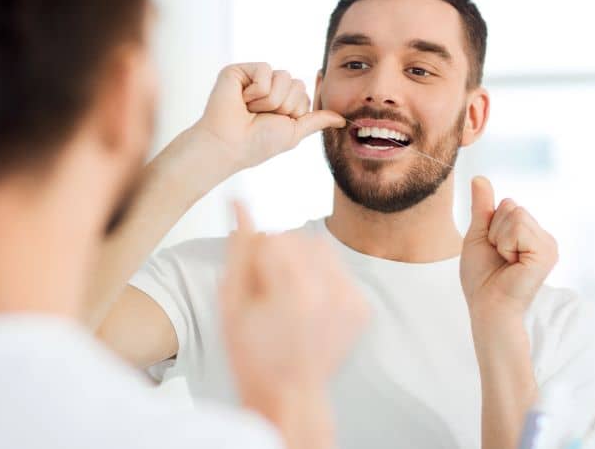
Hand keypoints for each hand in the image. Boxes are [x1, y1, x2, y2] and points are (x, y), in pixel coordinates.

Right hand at [192, 63, 344, 172]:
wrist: (229, 144)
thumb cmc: (258, 143)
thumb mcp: (294, 132)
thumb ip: (316, 120)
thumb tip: (341, 119)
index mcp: (281, 101)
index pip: (304, 93)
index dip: (295, 109)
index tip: (279, 120)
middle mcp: (268, 87)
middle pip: (297, 83)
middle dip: (283, 105)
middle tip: (260, 117)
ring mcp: (253, 78)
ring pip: (283, 76)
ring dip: (269, 101)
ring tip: (250, 110)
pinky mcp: (240, 70)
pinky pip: (265, 70)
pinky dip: (256, 90)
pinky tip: (242, 100)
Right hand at [220, 203, 367, 446]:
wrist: (289, 395)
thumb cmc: (252, 353)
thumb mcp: (232, 301)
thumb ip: (238, 247)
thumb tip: (238, 200)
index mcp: (295, 288)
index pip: (271, 239)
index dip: (254, 260)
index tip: (253, 289)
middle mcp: (330, 289)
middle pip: (297, 238)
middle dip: (279, 256)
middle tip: (269, 295)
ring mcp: (351, 298)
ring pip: (320, 248)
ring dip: (301, 261)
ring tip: (288, 297)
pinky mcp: (362, 306)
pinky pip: (338, 269)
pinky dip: (322, 278)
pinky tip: (308, 307)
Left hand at [459, 177, 557, 319]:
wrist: (487, 305)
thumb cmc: (482, 277)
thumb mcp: (478, 234)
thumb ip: (483, 207)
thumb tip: (479, 177)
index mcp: (530, 234)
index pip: (508, 204)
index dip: (491, 224)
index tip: (494, 249)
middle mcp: (543, 237)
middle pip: (512, 205)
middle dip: (494, 230)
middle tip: (499, 257)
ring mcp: (548, 245)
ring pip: (515, 213)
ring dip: (499, 238)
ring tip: (506, 261)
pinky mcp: (547, 252)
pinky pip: (518, 225)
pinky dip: (506, 243)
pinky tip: (513, 264)